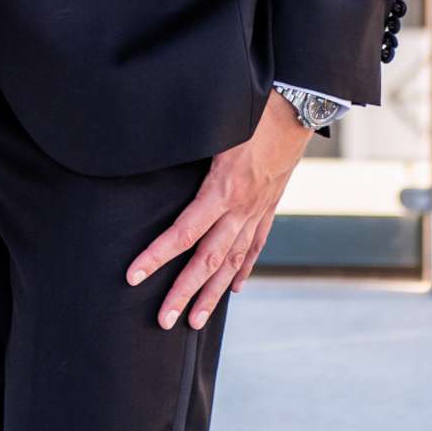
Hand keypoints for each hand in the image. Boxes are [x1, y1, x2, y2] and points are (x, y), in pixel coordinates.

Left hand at [126, 91, 310, 331]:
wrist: (298, 108)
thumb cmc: (251, 111)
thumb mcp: (215, 127)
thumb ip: (188, 146)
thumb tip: (153, 149)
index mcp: (223, 189)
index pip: (183, 233)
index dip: (156, 256)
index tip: (133, 277)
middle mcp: (241, 208)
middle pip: (207, 261)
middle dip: (183, 293)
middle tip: (163, 322)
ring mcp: (258, 211)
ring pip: (232, 262)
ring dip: (212, 294)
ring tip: (195, 321)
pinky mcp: (270, 207)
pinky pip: (255, 245)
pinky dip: (243, 269)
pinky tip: (233, 288)